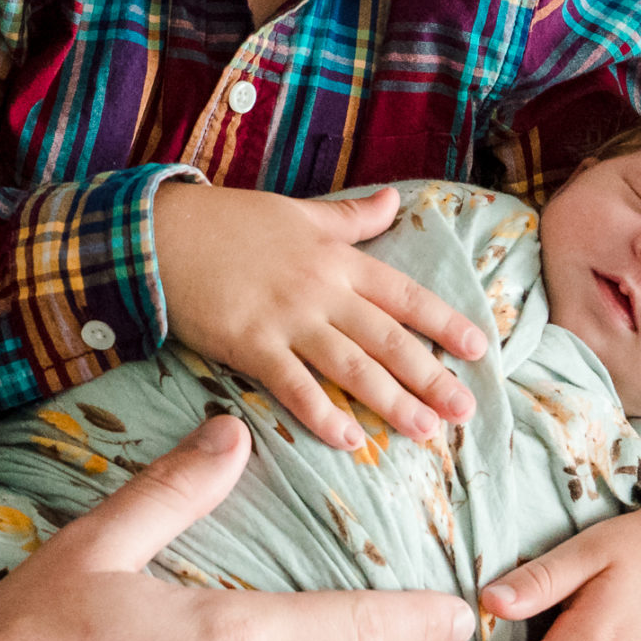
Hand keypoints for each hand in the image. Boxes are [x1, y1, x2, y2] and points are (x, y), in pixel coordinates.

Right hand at [153, 183, 482, 449]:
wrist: (161, 233)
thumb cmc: (231, 222)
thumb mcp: (300, 212)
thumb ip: (352, 217)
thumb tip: (396, 200)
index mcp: (338, 258)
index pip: (404, 294)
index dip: (444, 322)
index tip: (479, 348)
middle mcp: (322, 290)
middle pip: (388, 338)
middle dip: (430, 375)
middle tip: (464, 410)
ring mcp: (287, 319)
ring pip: (351, 366)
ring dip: (391, 401)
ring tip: (424, 431)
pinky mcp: (250, 344)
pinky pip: (293, 385)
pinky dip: (321, 413)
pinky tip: (348, 440)